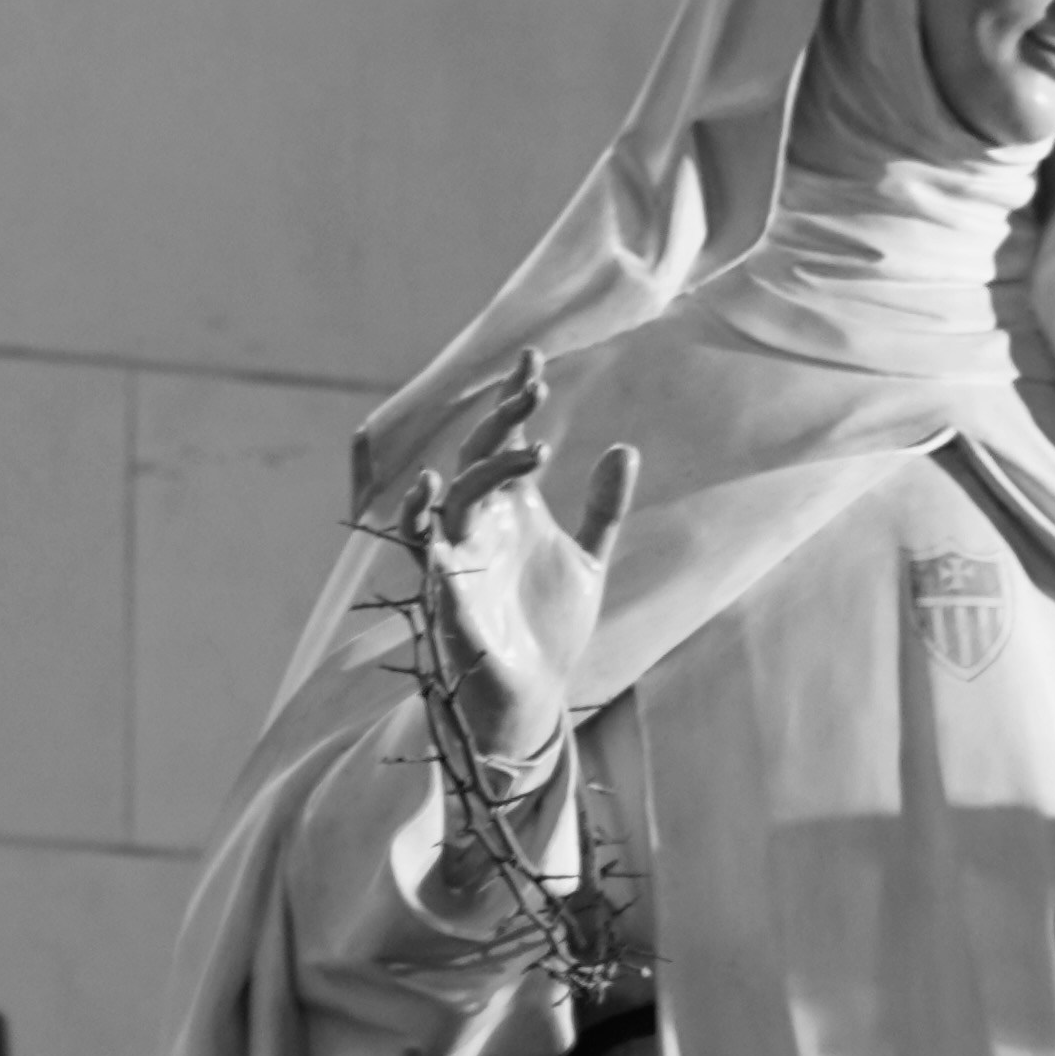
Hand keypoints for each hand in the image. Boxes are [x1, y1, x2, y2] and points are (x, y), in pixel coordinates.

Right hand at [401, 354, 638, 775]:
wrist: (537, 696)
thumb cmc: (552, 627)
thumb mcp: (589, 561)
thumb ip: (603, 508)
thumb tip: (625, 448)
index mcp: (511, 512)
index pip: (506, 442)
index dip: (516, 402)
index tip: (536, 360)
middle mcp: (480, 528)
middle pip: (479, 461)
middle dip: (501, 423)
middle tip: (534, 388)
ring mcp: (461, 563)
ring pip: (450, 504)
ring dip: (477, 474)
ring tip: (516, 451)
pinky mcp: (450, 606)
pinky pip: (432, 567)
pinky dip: (429, 538)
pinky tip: (434, 502)